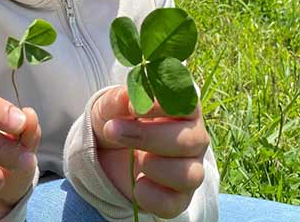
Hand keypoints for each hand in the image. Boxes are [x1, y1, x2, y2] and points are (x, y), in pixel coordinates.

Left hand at [91, 85, 208, 218]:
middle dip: (150, 137)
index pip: (187, 104)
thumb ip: (117, 101)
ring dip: (155, 167)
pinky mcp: (179, 198)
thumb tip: (127, 97)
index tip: (133, 108)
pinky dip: (152, 196)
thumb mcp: (110, 107)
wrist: (105, 154)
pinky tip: (136, 184)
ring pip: (190, 174)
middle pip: (192, 140)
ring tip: (134, 160)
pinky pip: (174, 203)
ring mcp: (189, 169)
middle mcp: (193, 138)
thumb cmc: (117, 120)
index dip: (163, 106)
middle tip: (114, 131)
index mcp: (182, 110)